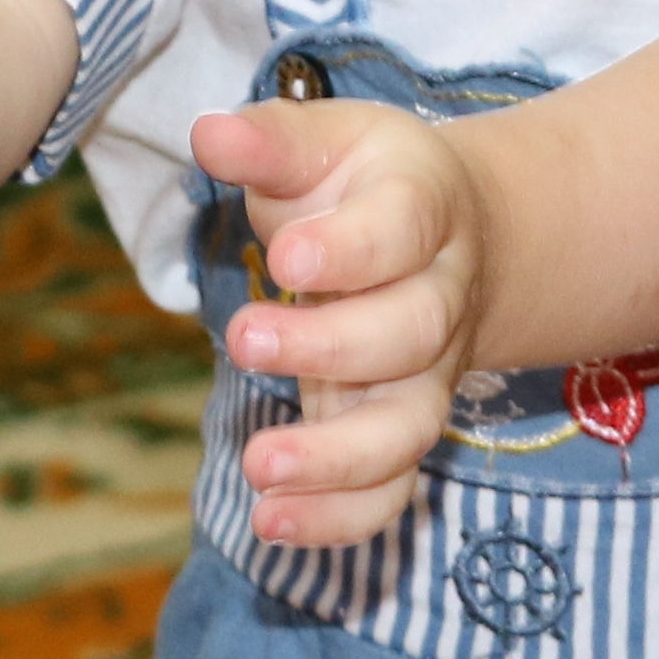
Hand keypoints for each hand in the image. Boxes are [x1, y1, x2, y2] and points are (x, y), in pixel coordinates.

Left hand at [193, 92, 489, 548]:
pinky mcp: (396, 432)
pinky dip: (342, 519)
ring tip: (261, 467)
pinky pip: (391, 491)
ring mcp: (425, 377)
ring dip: (337, 458)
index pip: (403, 231)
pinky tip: (275, 524)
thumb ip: (270, 142)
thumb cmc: (365, 184)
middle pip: (410, 332)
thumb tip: (208, 134)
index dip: (351, 250)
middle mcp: (438, 300)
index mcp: (424, 211)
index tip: (287, 258)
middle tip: (244, 340)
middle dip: (330, 346)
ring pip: (407, 428)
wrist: (450, 239)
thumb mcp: (326, 141)